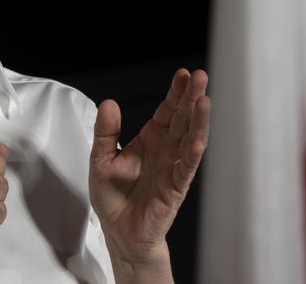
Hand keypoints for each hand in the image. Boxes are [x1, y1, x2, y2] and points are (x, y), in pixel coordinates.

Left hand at [88, 68, 211, 269]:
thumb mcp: (101, 158)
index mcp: (150, 140)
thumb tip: (109, 103)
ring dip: (198, 122)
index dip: (175, 93)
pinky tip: (197, 142)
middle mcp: (165, 151)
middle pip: (182, 120)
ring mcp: (172, 169)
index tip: (183, 73)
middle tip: (201, 76)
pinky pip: (184, 171)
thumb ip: (105, 132)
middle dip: (191, 98)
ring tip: (204, 101)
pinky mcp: (173, 190)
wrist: (118, 231)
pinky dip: (191, 157)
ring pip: (189, 141)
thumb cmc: (113, 196)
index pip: (167, 112)